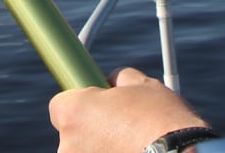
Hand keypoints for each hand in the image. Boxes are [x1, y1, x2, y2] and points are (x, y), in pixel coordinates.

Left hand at [50, 68, 207, 152]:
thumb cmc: (163, 122)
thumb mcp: (142, 84)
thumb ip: (118, 79)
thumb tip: (114, 82)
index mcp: (75, 112)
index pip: (60, 104)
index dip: (80, 102)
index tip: (94, 105)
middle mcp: (68, 145)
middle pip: (73, 132)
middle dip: (92, 128)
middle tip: (122, 126)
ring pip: (85, 152)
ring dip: (100, 148)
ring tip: (131, 144)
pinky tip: (132, 152)